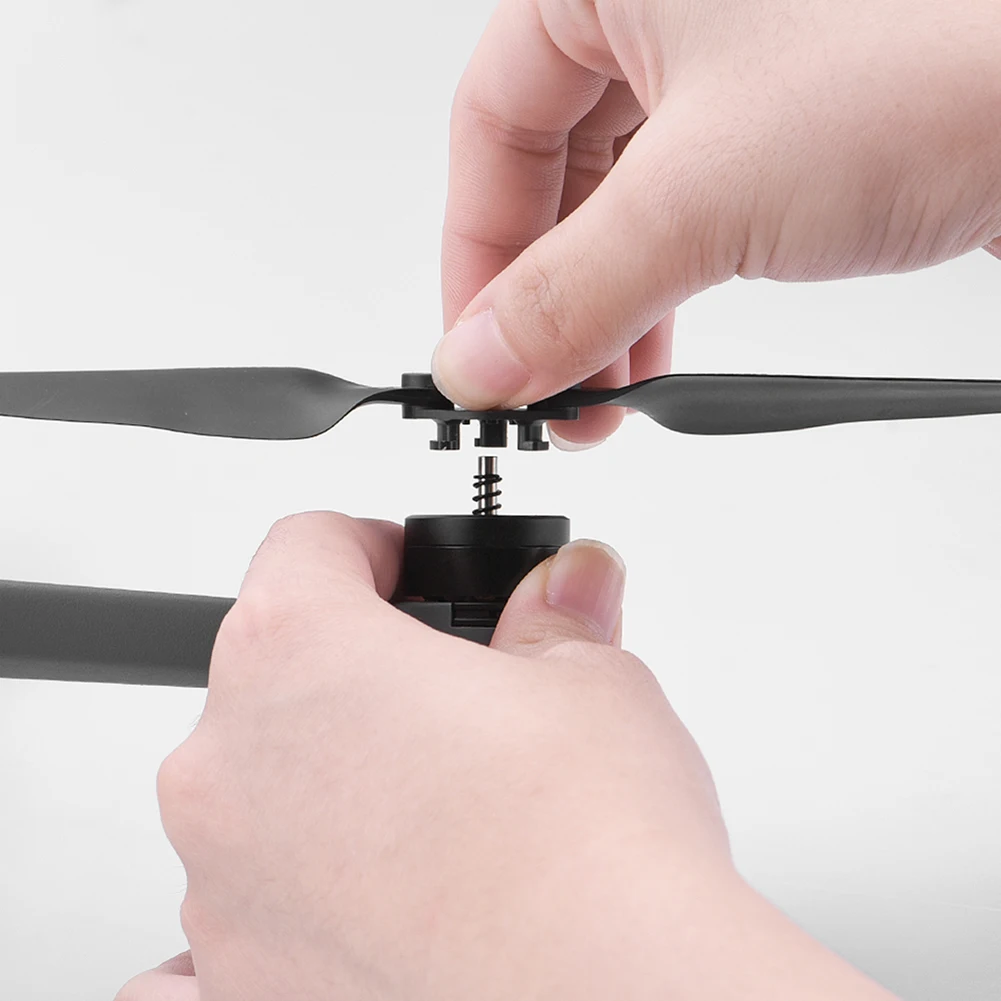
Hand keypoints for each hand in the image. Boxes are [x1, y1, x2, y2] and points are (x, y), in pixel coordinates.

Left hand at [127, 512, 897, 1000]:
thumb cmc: (590, 852)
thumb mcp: (592, 683)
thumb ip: (556, 618)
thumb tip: (568, 585)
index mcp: (298, 653)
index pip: (306, 546)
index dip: (371, 546)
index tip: (407, 569)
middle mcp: (229, 766)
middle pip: (275, 672)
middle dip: (359, 671)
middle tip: (448, 700)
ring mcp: (222, 885)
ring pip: (257, 791)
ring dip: (326, 781)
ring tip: (439, 811)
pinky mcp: (240, 982)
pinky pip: (234, 917)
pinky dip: (280, 899)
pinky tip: (355, 899)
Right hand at [434, 0, 1000, 445]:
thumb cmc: (944, 52)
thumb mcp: (702, 194)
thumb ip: (568, 292)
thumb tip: (479, 363)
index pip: (490, 124)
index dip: (476, 253)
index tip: (482, 352)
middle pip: (552, 165)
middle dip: (547, 294)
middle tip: (548, 389)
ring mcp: (731, 54)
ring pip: (619, 194)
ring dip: (605, 302)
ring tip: (606, 392)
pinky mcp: (786, 110)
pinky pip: (687, 203)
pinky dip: (664, 282)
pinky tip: (660, 346)